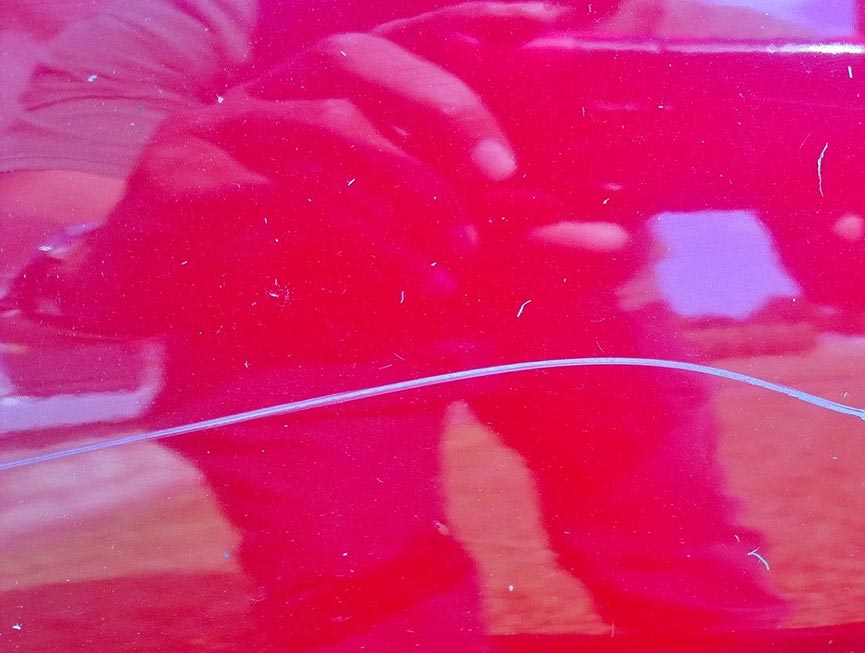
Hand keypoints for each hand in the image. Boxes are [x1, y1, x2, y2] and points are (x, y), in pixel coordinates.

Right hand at [74, 2, 634, 341]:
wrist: (161, 315)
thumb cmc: (298, 272)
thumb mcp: (416, 253)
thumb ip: (503, 242)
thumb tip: (609, 242)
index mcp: (326, 92)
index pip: (409, 38)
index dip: (478, 20)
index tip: (553, 18)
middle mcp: (275, 94)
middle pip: (358, 57)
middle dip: (442, 103)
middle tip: (503, 169)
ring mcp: (224, 133)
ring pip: (326, 125)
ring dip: (408, 184)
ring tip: (465, 246)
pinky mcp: (190, 188)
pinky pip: (287, 199)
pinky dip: (366, 241)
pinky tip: (423, 280)